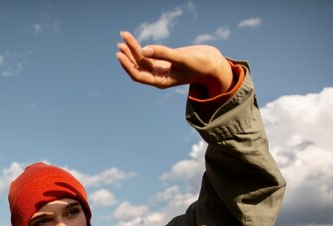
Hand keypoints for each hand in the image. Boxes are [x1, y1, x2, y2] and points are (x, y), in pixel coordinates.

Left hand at [116, 31, 232, 96]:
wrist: (213, 64)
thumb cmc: (200, 64)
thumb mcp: (181, 58)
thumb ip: (163, 54)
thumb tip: (144, 50)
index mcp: (160, 81)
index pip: (138, 75)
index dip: (127, 65)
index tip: (119, 54)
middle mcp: (158, 76)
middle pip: (138, 65)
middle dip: (129, 53)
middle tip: (121, 40)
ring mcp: (161, 68)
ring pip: (142, 59)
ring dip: (132, 49)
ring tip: (123, 37)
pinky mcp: (164, 60)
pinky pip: (148, 55)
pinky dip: (141, 48)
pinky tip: (133, 42)